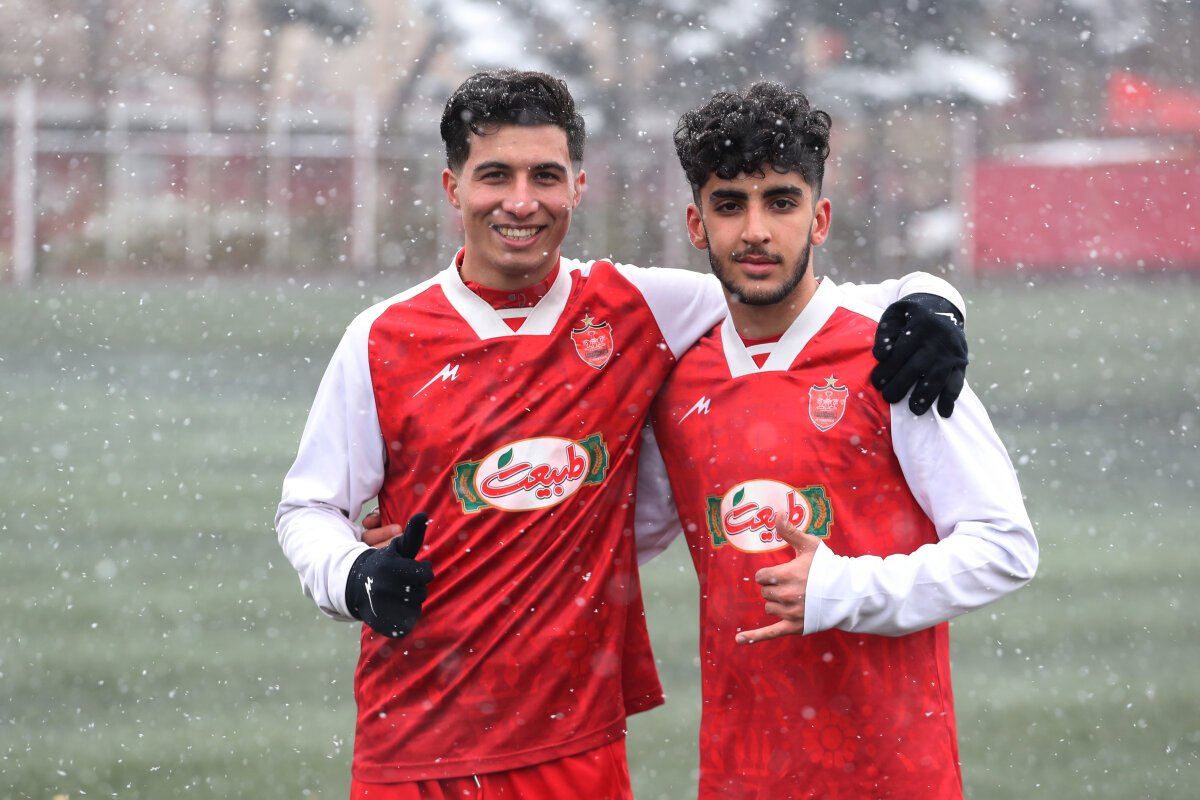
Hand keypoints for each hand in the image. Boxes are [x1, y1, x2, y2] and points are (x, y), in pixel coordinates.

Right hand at [345, 512, 433, 637]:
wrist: (356, 588)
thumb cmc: (384, 564)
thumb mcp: (397, 548)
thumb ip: (412, 534)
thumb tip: (423, 514)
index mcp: (392, 567)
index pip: (426, 573)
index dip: (422, 572)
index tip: (412, 570)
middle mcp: (386, 588)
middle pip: (421, 592)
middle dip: (414, 587)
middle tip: (401, 583)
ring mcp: (383, 608)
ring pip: (415, 608)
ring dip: (410, 601)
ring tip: (397, 595)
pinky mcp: (383, 625)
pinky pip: (406, 624)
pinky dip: (404, 619)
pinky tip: (395, 609)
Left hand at [735, 517, 821, 644]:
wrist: (847, 592)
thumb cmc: (828, 567)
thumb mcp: (810, 545)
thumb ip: (790, 531)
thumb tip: (776, 513)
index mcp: (785, 575)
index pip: (761, 577)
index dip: (770, 574)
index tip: (783, 573)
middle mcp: (785, 595)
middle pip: (764, 593)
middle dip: (775, 588)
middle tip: (793, 584)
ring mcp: (790, 613)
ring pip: (769, 608)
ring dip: (777, 603)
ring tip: (797, 597)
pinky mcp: (795, 627)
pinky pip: (770, 633)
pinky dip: (754, 636)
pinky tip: (739, 640)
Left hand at [870, 292, 967, 417]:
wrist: (943, 308)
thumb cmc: (911, 316)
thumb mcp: (896, 314)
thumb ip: (886, 331)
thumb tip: (881, 355)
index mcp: (921, 324)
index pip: (902, 350)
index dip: (888, 368)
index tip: (877, 382)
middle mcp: (939, 338)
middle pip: (918, 366)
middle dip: (902, 385)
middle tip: (888, 397)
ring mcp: (952, 352)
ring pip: (938, 376)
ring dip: (926, 396)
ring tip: (914, 410)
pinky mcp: (961, 362)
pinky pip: (957, 382)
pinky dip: (950, 398)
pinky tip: (943, 412)